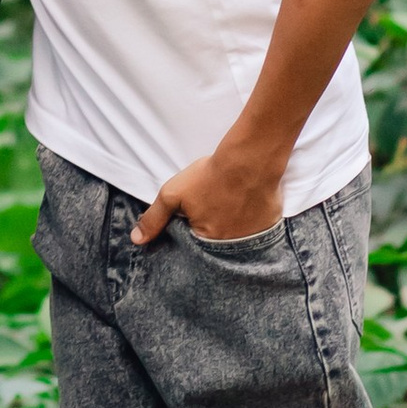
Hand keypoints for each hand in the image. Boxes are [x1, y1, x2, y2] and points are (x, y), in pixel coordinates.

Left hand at [133, 150, 285, 247]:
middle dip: (214, 226)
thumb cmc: (210, 177)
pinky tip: (248, 204)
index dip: (192, 228)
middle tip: (215, 204)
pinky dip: (252, 220)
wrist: (249, 160)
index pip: (195, 245)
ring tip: (230, 203)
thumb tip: (137, 240)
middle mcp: (231, 247)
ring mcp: (254, 238)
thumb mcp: (172, 194)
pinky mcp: (270, 227)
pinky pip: (259, 230)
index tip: (196, 213)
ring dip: (234, 225)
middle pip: (217, 243)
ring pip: (239, 237)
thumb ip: (154, 218)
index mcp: (207, 241)